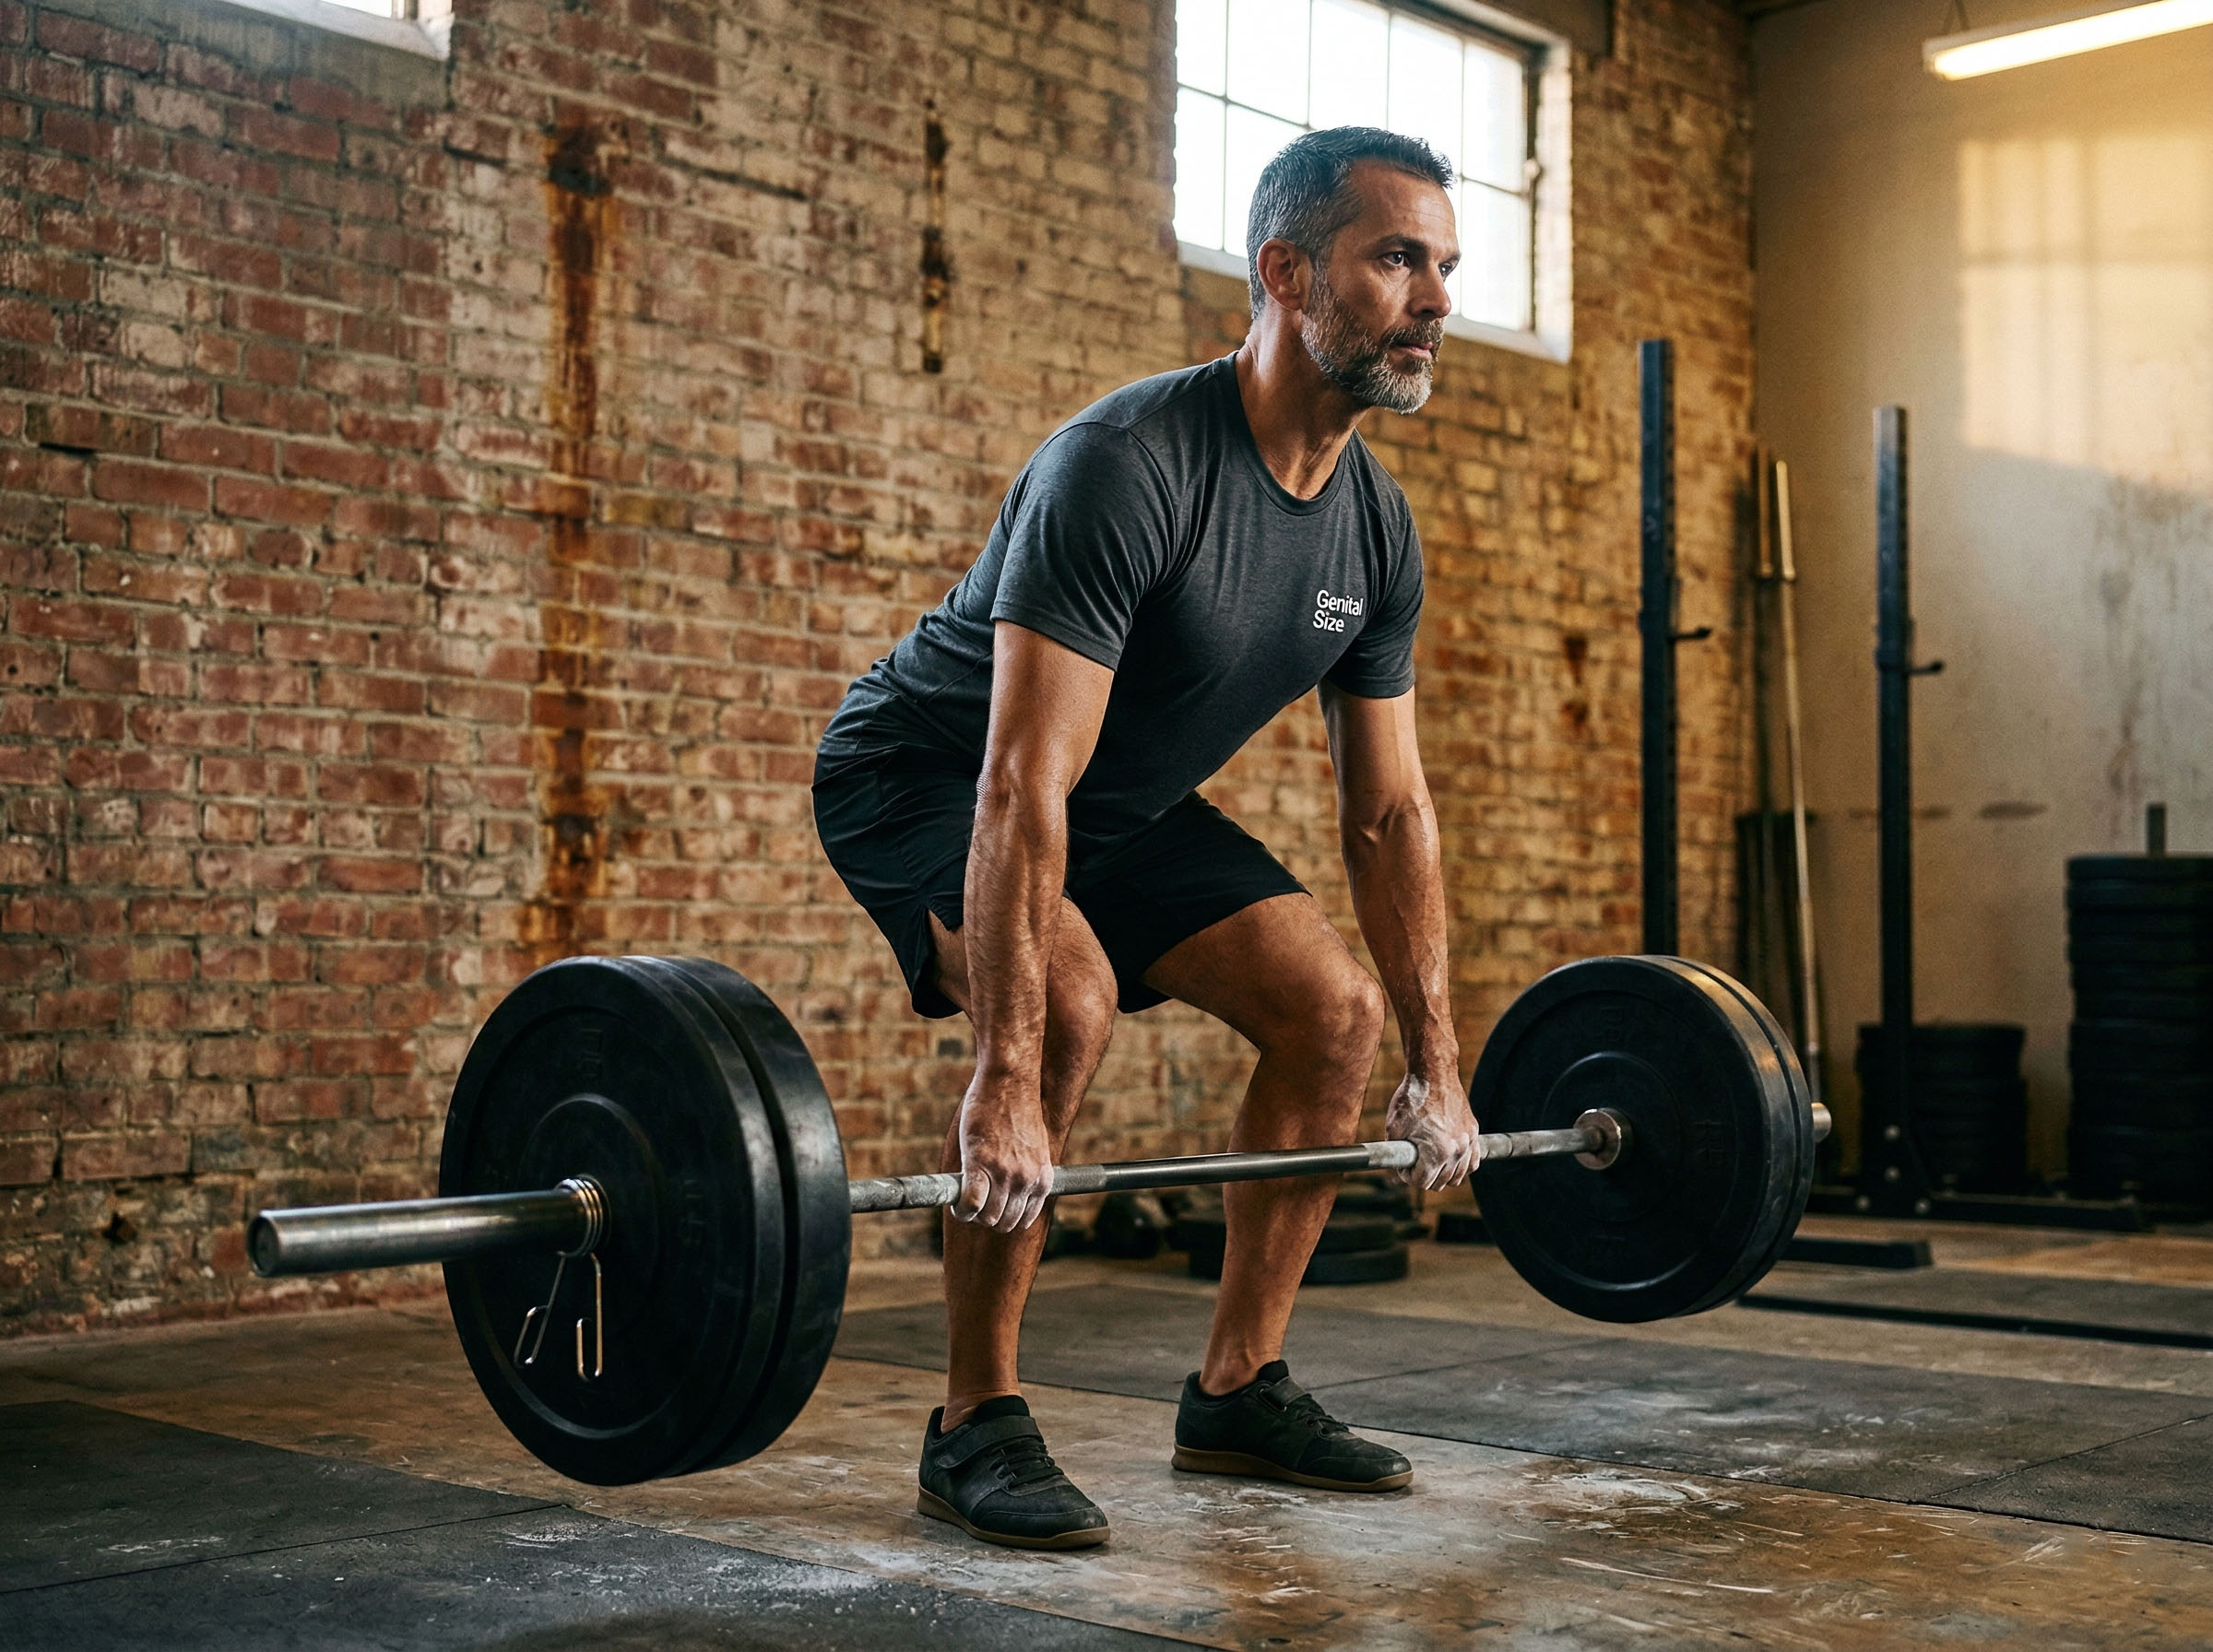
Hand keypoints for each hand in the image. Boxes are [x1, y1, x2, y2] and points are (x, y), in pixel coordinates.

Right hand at [953, 1073, 1055, 1233]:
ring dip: (973, 1214)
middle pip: (1004, 1223)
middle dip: (987, 1218)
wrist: (1010, 1081)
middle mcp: (1027, 1180)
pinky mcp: (981, 1163)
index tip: (991, 1207)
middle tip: (975, 1202)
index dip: (1004, 1217)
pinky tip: (957, 1201)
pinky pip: (970, 1203)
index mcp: (1042, 1178)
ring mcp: (1005, 1173)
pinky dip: (961, 1209)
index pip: (1024, 1220)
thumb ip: (1026, 1171)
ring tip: (964, 1201)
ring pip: (987, 1217)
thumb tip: (1011, 1189)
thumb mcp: (1034, 1147)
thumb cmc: (1017, 1109)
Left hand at [1384, 1068, 1478, 1189]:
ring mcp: (1468, 1142)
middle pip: (1440, 1183)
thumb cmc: (1411, 1099)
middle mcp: (1456, 1151)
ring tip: (1429, 1161)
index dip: (1408, 1176)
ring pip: (1458, 1177)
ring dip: (1442, 1174)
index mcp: (1437, 1152)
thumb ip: (1397, 1155)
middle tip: (1413, 1161)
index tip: (1403, 1165)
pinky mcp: (1473, 1132)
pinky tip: (1449, 1160)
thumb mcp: (1394, 1129)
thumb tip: (1397, 1173)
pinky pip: (1473, 1162)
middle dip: (1424, 1175)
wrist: (1433, 1074)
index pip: (1422, 1182)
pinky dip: (1461, 1166)